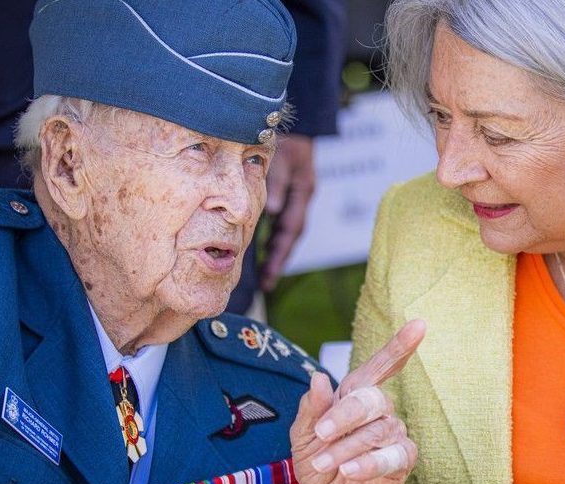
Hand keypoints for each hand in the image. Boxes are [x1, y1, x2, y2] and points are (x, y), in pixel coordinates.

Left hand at [261, 133, 315, 291]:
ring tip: (264, 276)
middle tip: (266, 285)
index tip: (269, 276)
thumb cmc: (284, 134)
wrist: (290, 117)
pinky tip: (262, 247)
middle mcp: (301, 197)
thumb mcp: (282, 157)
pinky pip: (281, 219)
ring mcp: (296, 195)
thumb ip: (276, 182)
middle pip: (290, 236)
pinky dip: (273, 236)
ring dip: (276, 252)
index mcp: (302, 191)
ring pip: (286, 230)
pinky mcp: (288, 191)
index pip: (291, 229)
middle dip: (278, 260)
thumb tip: (272, 210)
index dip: (280, 254)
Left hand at [290, 319, 425, 483]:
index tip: (419, 324)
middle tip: (320, 434)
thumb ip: (311, 407)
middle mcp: (380, 409)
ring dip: (344, 448)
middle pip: (371, 399)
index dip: (400, 345)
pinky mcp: (403, 460)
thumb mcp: (302, 433)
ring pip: (376, 431)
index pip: (382, 364)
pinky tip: (348, 471)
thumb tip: (319, 378)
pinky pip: (391, 456)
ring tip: (322, 464)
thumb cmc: (316, 459)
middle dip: (343, 416)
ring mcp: (394, 433)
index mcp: (357, 393)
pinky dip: (367, 464)